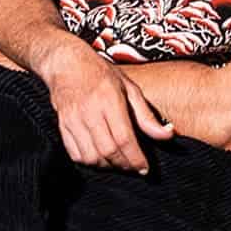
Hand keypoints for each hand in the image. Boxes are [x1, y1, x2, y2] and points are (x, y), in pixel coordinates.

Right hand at [38, 42, 172, 172]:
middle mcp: (90, 111)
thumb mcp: (129, 88)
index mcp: (109, 99)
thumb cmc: (101, 74)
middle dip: (124, 165)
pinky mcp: (63, 126)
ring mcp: (73, 120)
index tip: (144, 168)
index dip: (136, 158)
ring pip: (91, 157)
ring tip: (118, 162)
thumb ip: (146, 115)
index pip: (124, 138)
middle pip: (108, 151)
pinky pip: (76, 154)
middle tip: (134, 167)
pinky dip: (90, 162)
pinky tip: (100, 158)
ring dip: (107, 166)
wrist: (66, 63)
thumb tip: (167, 135)